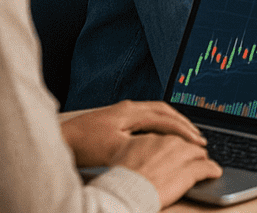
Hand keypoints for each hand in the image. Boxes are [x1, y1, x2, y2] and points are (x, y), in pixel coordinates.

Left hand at [61, 100, 205, 166]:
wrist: (59, 140)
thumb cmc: (82, 145)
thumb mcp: (114, 149)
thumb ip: (141, 144)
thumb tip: (163, 146)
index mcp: (130, 111)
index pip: (165, 119)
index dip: (184, 131)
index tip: (198, 141)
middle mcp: (128, 107)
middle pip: (164, 110)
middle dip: (183, 123)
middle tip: (197, 136)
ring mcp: (121, 111)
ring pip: (156, 112)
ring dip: (172, 123)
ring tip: (184, 134)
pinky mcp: (114, 118)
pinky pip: (147, 117)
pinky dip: (160, 125)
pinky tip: (161, 134)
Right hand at [110, 132, 220, 207]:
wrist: (123, 194)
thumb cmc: (119, 180)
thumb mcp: (122, 157)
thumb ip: (136, 150)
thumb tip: (141, 153)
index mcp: (152, 138)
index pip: (171, 138)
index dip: (176, 148)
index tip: (178, 153)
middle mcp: (168, 143)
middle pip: (187, 144)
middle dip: (191, 152)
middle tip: (195, 158)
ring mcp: (181, 156)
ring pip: (199, 153)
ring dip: (202, 159)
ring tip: (205, 165)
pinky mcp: (189, 171)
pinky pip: (206, 168)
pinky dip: (212, 170)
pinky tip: (215, 172)